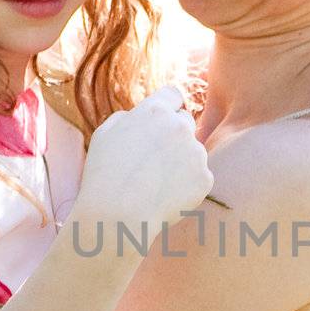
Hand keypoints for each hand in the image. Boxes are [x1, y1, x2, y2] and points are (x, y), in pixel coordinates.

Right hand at [76, 85, 214, 234]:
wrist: (118, 215)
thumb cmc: (105, 175)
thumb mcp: (105, 134)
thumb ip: (128, 117)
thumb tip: (139, 115)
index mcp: (155, 111)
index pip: (173, 95)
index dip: (168, 108)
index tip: (162, 122)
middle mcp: (180, 126)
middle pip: (185, 122)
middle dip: (174, 136)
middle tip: (154, 160)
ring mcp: (196, 152)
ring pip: (193, 152)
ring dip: (181, 162)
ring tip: (155, 183)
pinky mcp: (205, 178)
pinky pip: (199, 176)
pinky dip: (187, 185)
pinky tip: (166, 196)